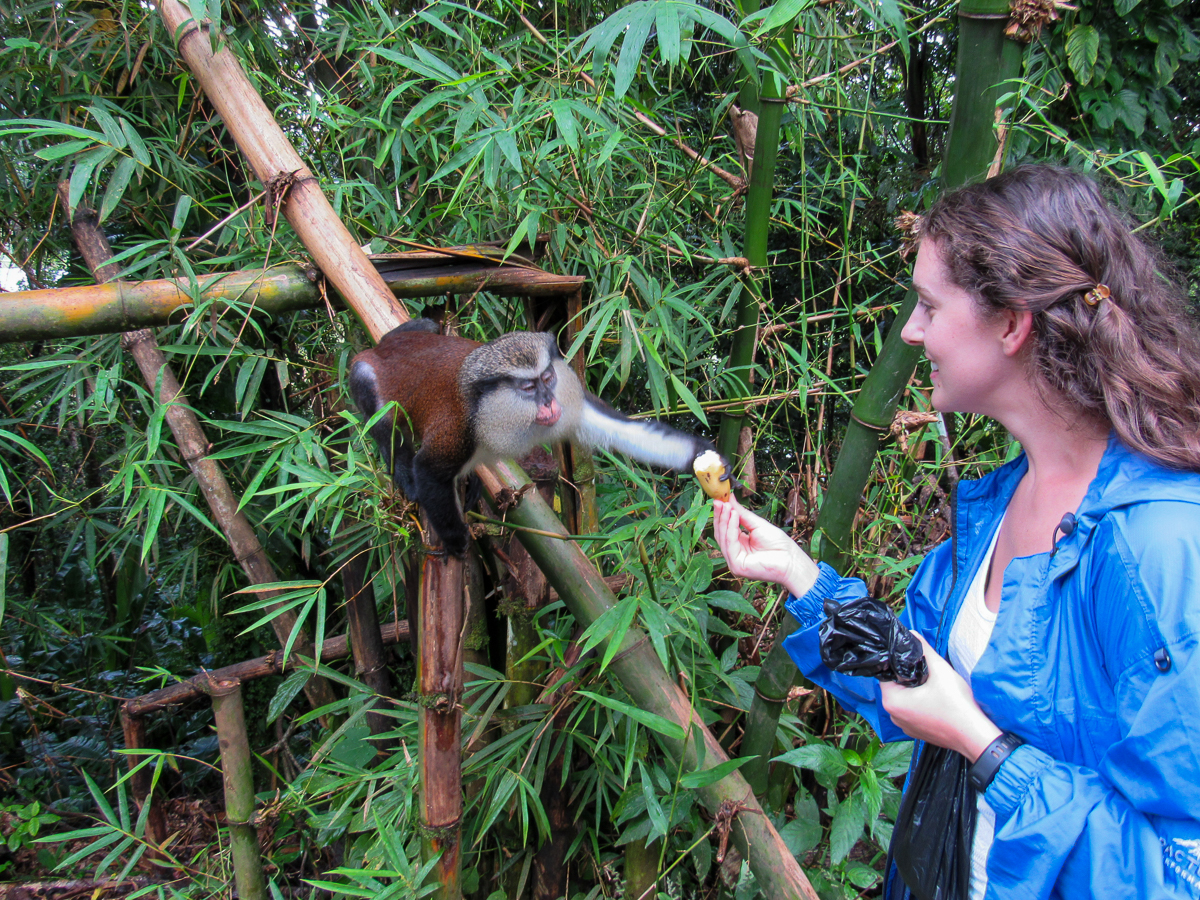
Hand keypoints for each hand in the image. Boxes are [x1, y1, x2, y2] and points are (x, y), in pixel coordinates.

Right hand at [711, 495, 819, 597]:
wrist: (791, 560)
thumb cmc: (779, 545)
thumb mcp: (757, 524)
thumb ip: (742, 514)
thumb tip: (730, 498)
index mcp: (740, 545)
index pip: (726, 529)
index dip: (722, 515)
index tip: (719, 499)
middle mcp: (735, 554)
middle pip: (721, 534)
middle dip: (720, 516)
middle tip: (719, 501)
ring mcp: (734, 561)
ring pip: (723, 538)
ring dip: (724, 520)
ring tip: (727, 506)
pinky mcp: (737, 566)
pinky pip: (730, 544)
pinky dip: (731, 529)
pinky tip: (734, 516)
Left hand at [879, 634, 1001, 761]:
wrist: (975, 735)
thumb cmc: (956, 704)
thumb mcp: (940, 670)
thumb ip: (924, 650)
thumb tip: (912, 634)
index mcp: (892, 702)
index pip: (887, 674)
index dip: (899, 663)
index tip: (913, 658)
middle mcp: (893, 716)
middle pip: (895, 686)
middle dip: (909, 676)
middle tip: (928, 670)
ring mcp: (904, 726)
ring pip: (905, 699)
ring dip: (915, 690)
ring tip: (933, 684)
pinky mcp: (916, 731)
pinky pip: (912, 711)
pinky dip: (920, 703)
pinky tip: (935, 698)